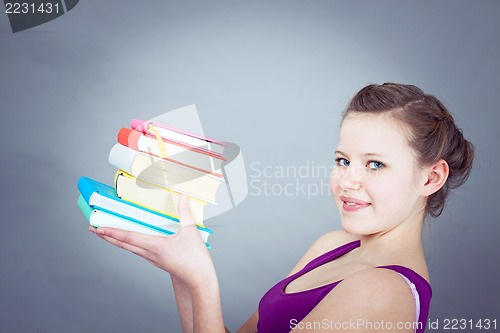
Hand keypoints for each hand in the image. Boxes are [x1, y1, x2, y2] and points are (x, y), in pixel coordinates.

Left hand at [89, 194, 214, 288]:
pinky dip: (128, 244)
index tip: (99, 228)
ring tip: (106, 234)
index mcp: (155, 246)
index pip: (128, 237)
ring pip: (129, 248)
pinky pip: (137, 251)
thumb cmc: (195, 260)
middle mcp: (150, 253)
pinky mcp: (157, 260)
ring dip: (116, 241)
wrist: (199, 280)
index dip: (112, 232)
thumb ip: (185, 212)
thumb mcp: (191, 232)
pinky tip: (129, 241)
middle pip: (123, 244)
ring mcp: (152, 258)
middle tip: (93, 230)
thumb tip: (182, 196)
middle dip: (107, 237)